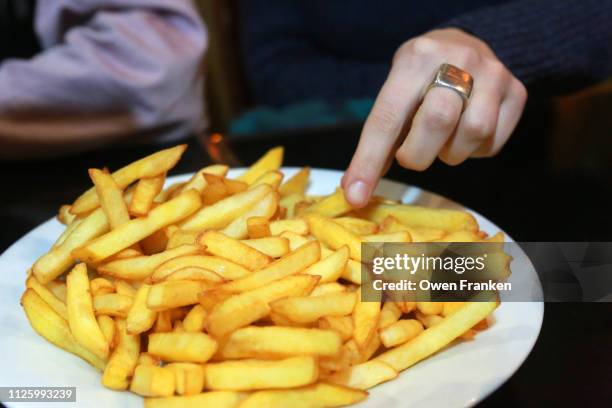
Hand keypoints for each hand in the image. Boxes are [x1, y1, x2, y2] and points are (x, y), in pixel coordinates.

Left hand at [342, 28, 526, 206]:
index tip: (356, 196)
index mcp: (415, 58)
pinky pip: (493, 142)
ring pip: (473, 133)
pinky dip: (474, 151)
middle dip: (417, 154)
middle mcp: (458, 59)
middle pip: (438, 120)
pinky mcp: (517, 91)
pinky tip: (464, 136)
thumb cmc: (421, 79)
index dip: (369, 160)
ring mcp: (493, 74)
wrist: (464, 44)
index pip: (388, 116)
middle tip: (411, 155)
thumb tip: (357, 188)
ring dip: (450, 153)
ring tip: (442, 140)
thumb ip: (381, 135)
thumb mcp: (396, 91)